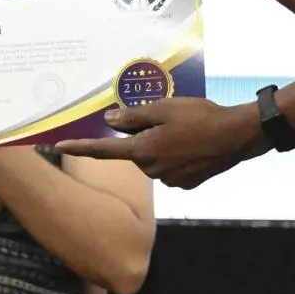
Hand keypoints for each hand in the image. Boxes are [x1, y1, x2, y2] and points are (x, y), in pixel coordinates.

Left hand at [55, 98, 267, 188]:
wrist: (237, 136)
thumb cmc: (200, 117)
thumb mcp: (164, 109)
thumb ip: (134, 117)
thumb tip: (110, 121)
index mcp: (143, 151)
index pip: (102, 150)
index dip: (79, 147)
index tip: (58, 146)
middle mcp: (152, 170)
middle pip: (134, 153)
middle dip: (141, 138)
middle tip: (163, 119)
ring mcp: (170, 180)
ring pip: (153, 160)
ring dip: (160, 146)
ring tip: (185, 130)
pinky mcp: (186, 184)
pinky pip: (171, 169)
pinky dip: (176, 157)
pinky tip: (192, 145)